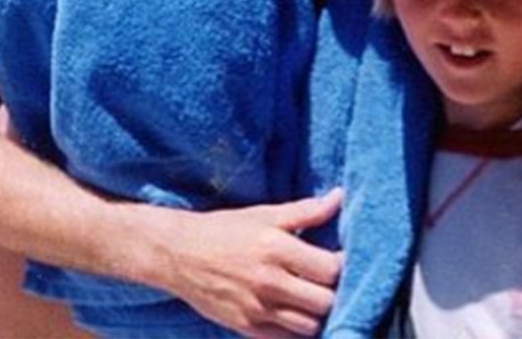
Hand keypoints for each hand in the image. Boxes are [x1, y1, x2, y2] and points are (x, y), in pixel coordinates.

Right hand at [150, 187, 343, 337]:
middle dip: (332, 291)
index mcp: (277, 248)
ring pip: (309, 326)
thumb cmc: (227, 229)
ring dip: (317, 313)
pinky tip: (294, 312)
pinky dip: (295, 329)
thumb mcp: (266, 213)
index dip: (341, 264)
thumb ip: (307, 210)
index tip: (339, 258)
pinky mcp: (245, 329)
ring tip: (313, 296)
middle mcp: (269, 282)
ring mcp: (256, 310)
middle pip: (324, 301)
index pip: (330, 269)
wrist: (180, 254)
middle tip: (327, 280)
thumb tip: (339, 197)